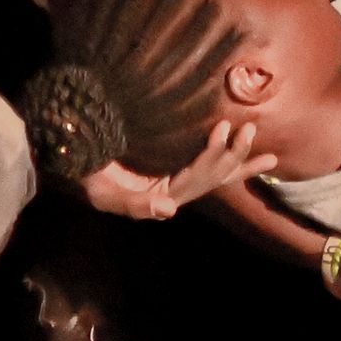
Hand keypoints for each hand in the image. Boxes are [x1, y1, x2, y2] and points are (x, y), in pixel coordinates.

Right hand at [80, 117, 273, 219]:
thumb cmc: (89, 179)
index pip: (194, 179)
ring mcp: (174, 181)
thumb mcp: (105, 195)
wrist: (76, 162)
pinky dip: (226, 163)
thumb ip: (135, 205)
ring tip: (263, 149)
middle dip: (234, 156)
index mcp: (160, 196)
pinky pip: (205, 168)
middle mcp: (173, 191)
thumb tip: (170, 211)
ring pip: (214, 175)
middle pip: (211, 177)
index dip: (211, 156)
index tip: (223, 130)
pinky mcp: (171, 168)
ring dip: (238, 161)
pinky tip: (248, 159)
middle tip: (250, 130)